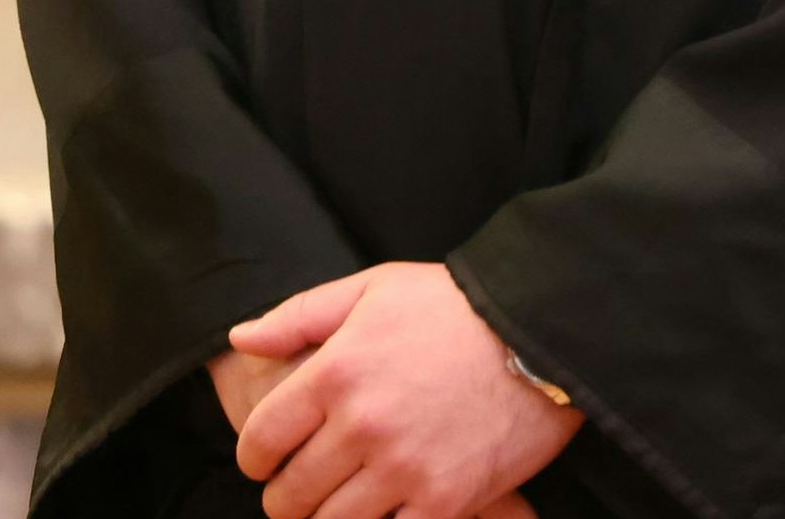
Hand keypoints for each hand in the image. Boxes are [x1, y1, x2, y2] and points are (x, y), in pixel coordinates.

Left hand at [224, 262, 581, 518]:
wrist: (543, 330)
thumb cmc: (456, 305)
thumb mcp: (373, 288)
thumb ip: (300, 315)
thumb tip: (241, 338)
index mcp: (336, 372)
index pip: (261, 439)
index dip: (253, 459)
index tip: (264, 463)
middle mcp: (362, 425)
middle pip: (290, 494)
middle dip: (286, 497)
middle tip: (299, 491)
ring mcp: (404, 469)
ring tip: (337, 507)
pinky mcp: (446, 502)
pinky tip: (384, 513)